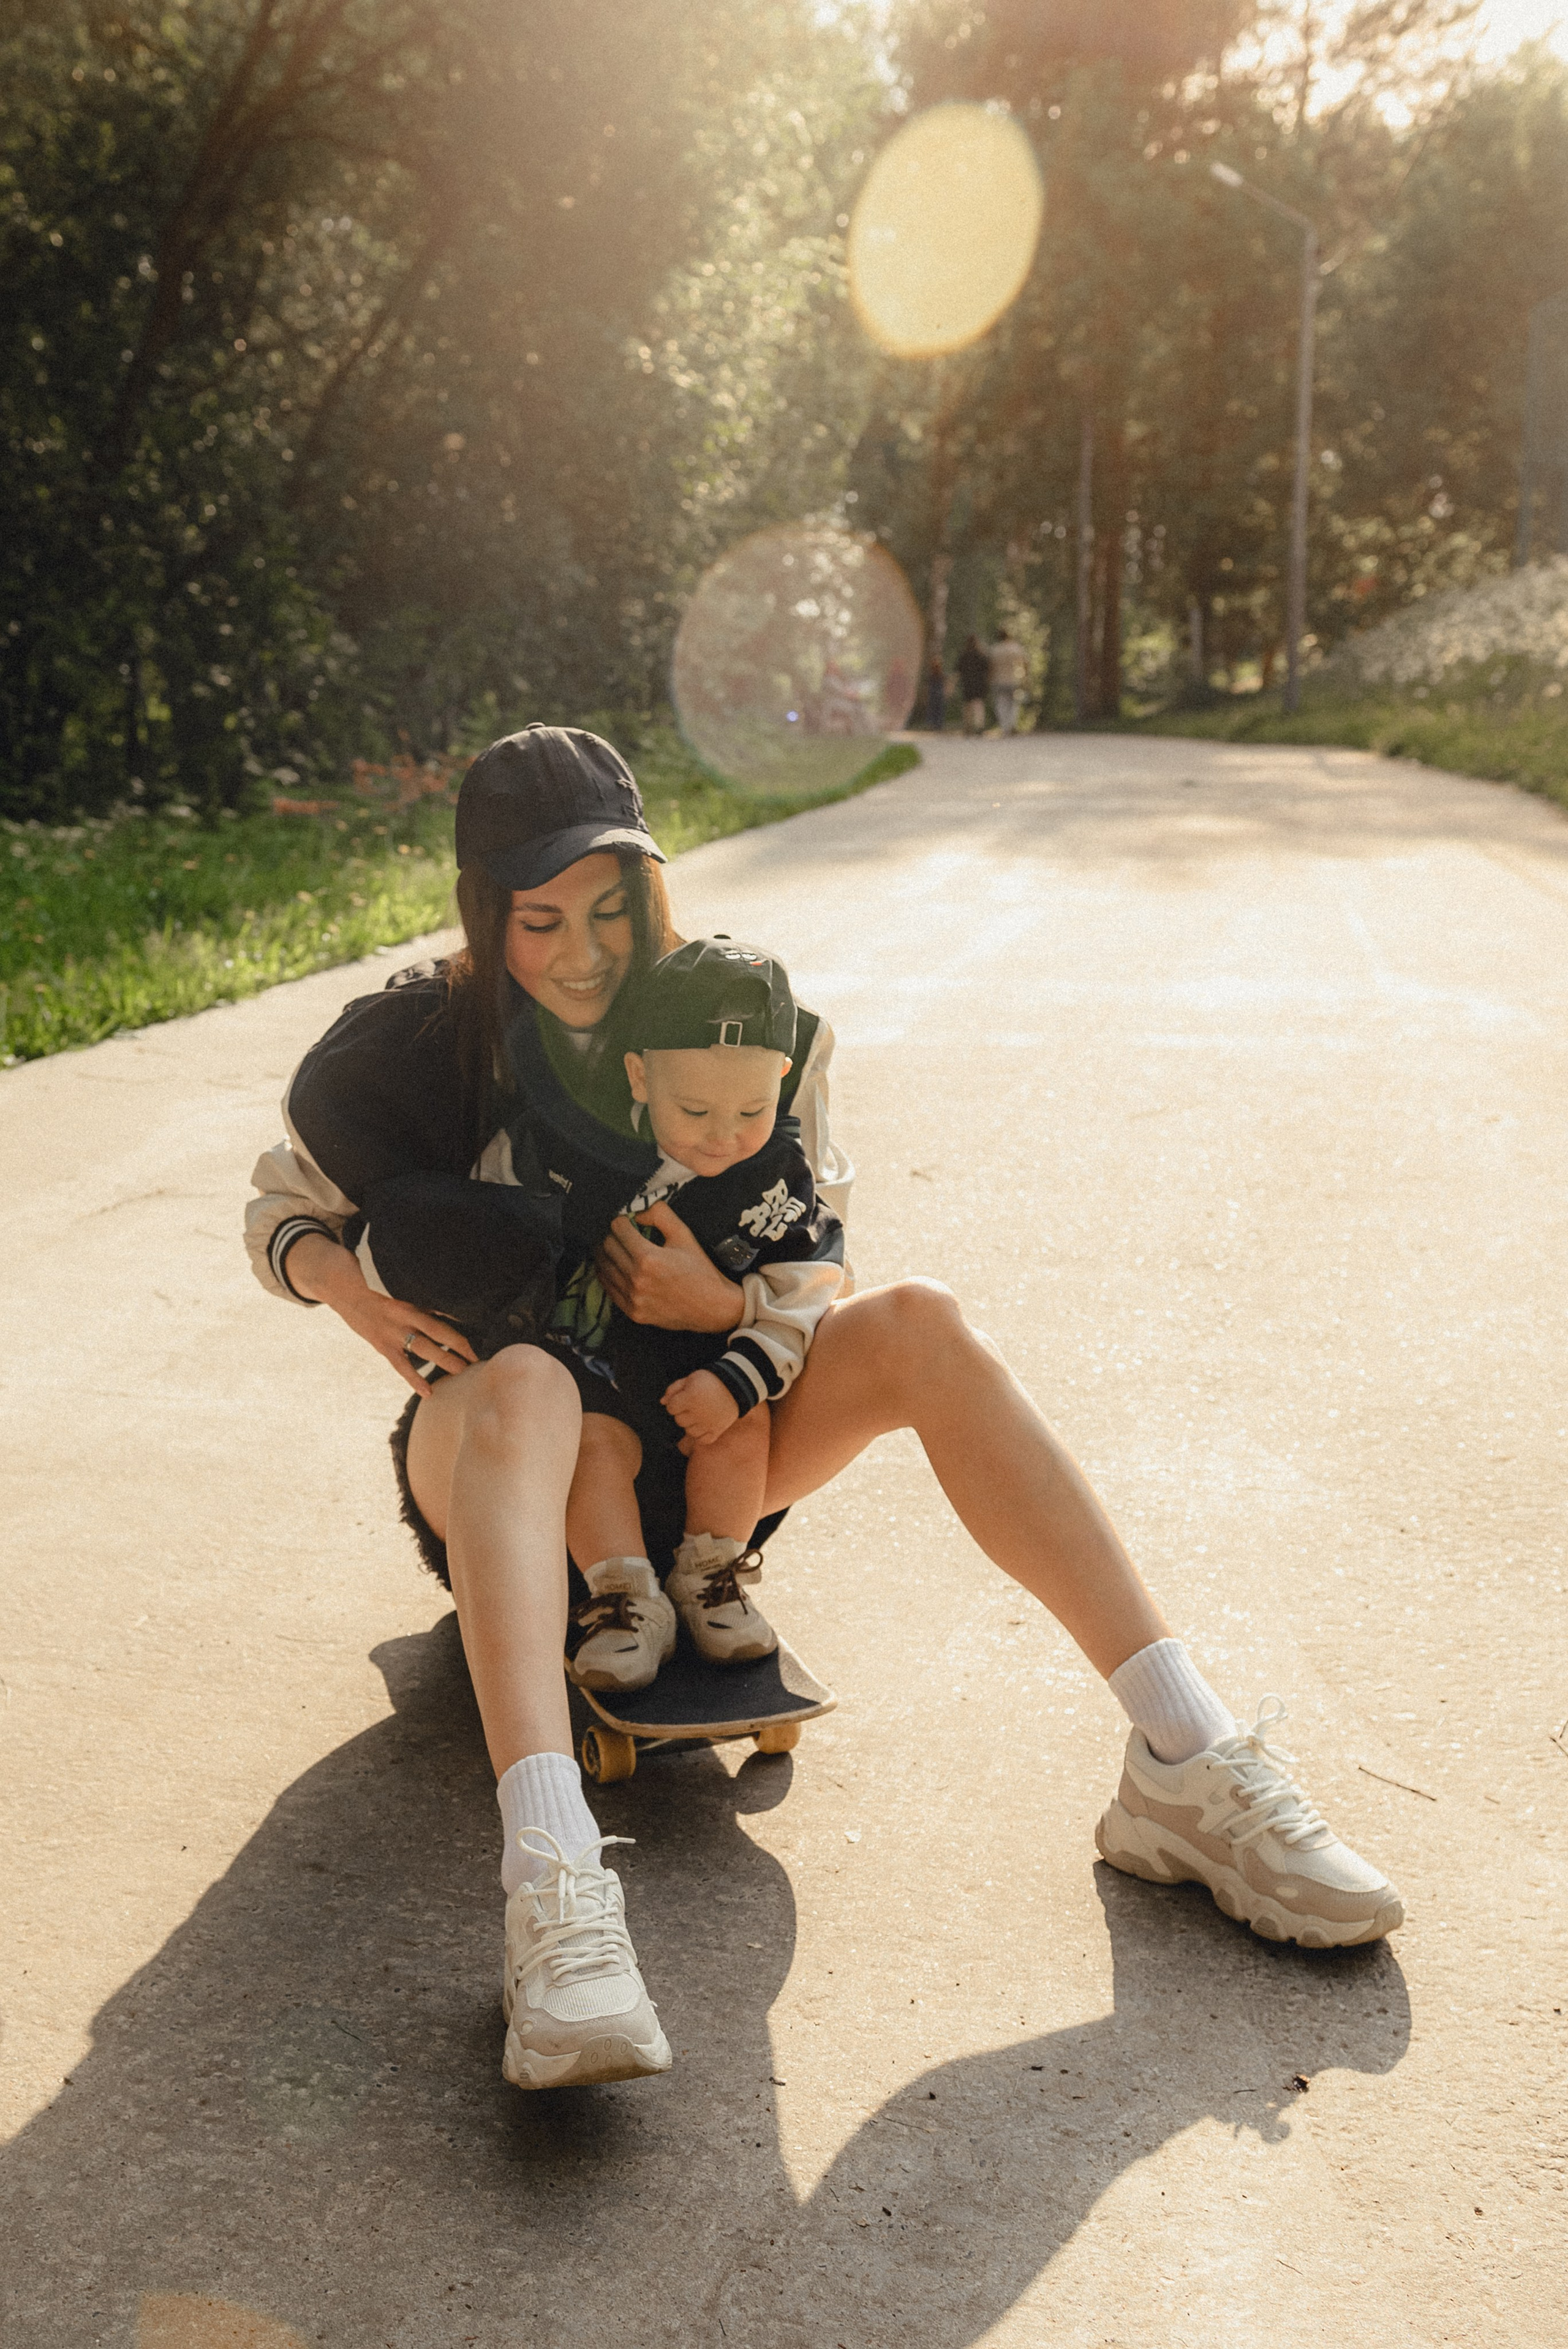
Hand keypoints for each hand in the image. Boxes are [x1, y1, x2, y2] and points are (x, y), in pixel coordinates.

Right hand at [282, 1231, 475, 1396]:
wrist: (340, 1285)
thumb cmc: (375, 1282)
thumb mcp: (399, 1282)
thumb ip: (420, 1292)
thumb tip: (448, 1300)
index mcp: (411, 1298)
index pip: (442, 1312)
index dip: (462, 1323)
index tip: (481, 1331)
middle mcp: (404, 1316)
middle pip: (439, 1333)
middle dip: (461, 1347)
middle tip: (479, 1359)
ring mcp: (392, 1333)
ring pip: (424, 1350)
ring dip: (445, 1362)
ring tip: (464, 1373)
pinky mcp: (381, 1345)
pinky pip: (401, 1366)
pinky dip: (414, 1379)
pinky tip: (427, 1393)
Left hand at [594, 1200, 743, 1332]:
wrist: (712, 1307)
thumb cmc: (700, 1269)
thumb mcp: (684, 1235)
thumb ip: (660, 1215)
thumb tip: (637, 1212)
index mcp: (648, 1258)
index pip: (618, 1229)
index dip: (620, 1220)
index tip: (625, 1220)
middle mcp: (636, 1279)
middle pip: (606, 1247)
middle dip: (611, 1235)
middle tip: (619, 1233)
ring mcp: (633, 1298)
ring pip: (603, 1268)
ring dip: (605, 1254)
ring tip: (614, 1248)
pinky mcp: (633, 1313)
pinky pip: (609, 1289)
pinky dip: (607, 1275)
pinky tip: (615, 1267)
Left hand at [662, 1369, 739, 1449]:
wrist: (736, 1385)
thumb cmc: (710, 1380)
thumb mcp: (690, 1379)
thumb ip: (673, 1389)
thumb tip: (662, 1401)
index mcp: (690, 1397)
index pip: (671, 1408)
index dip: (674, 1403)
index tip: (682, 1398)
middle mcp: (698, 1412)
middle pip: (679, 1420)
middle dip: (682, 1413)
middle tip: (693, 1405)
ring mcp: (708, 1423)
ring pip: (689, 1431)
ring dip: (691, 1424)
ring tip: (699, 1414)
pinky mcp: (717, 1430)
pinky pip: (702, 1440)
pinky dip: (701, 1435)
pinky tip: (704, 1425)